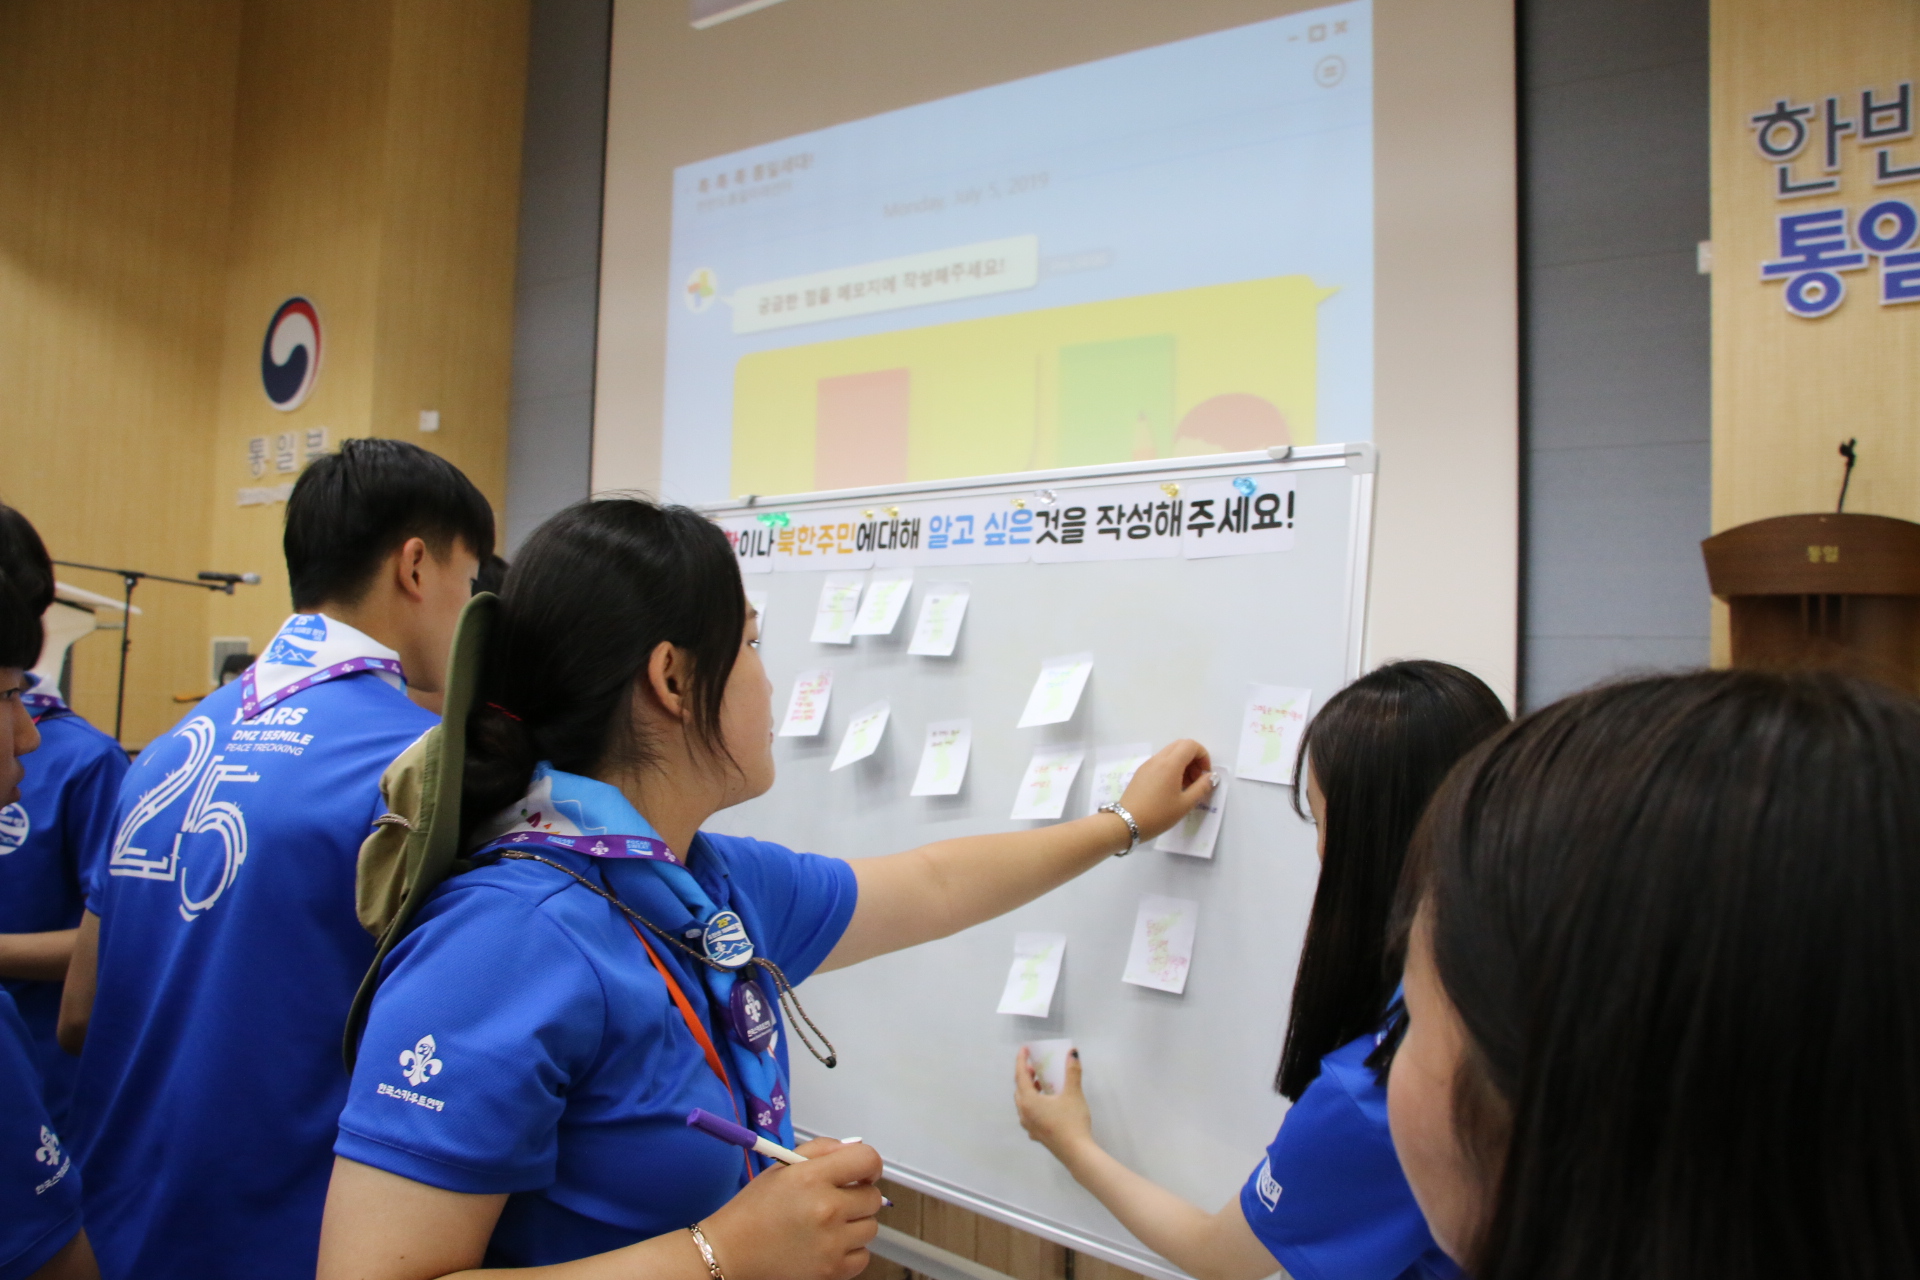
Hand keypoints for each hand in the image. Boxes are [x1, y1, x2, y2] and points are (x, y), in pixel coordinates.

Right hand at [699, 1140, 882, 1279]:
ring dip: (854, 1224)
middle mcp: (826, 1209)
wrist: (730, 1252)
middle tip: (836, 1201)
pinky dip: (850, 1251)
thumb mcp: (782, 1167)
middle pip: (873, 1197)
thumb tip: (853, 1148)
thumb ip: (821, 1150)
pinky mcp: (832, 1270)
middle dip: (858, 1196)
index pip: (867, 1160)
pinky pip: (864, 1256)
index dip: (869, 1165)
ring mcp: (831, 1243)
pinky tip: (828, 1245)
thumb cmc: (754, 1209)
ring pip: (871, 1227)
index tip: (862, 1173)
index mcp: (812, 1177)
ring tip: (827, 1225)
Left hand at [1014, 1046, 1094, 1158]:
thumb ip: (1072, 1072)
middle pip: (1019, 1090)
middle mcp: (1024, 1113)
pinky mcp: (1036, 1135)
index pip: (1020, 1075)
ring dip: (1030, 1091)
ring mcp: (1029, 1126)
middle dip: (1025, 1076)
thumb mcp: (1073, 1094)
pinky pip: (1030, 1115)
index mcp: (1028, 1101)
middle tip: (1035, 1067)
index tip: (1024, 1049)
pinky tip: (1047, 1105)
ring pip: (1024, 1103)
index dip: (1021, 1060)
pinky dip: (1034, 1104)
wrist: (1077, 1153)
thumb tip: (1073, 1053)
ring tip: (1041, 1084)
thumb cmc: (1072, 1121)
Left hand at [1116, 740, 1214, 841]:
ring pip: (1170, 753)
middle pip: (1180, 746)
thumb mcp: (1185, 804)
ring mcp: (1148, 764)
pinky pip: (1160, 762)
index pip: (1191, 745)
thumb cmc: (1158, 815)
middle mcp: (1158, 759)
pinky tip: (1171, 789)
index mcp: (1170, 764)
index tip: (1205, 775)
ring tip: (1186, 787)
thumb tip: (1211, 777)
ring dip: (1182, 764)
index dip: (1203, 756)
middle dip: (1194, 759)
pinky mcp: (1141, 772)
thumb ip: (1201, 787)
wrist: (1126, 823)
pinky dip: (1171, 768)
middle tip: (1196, 780)